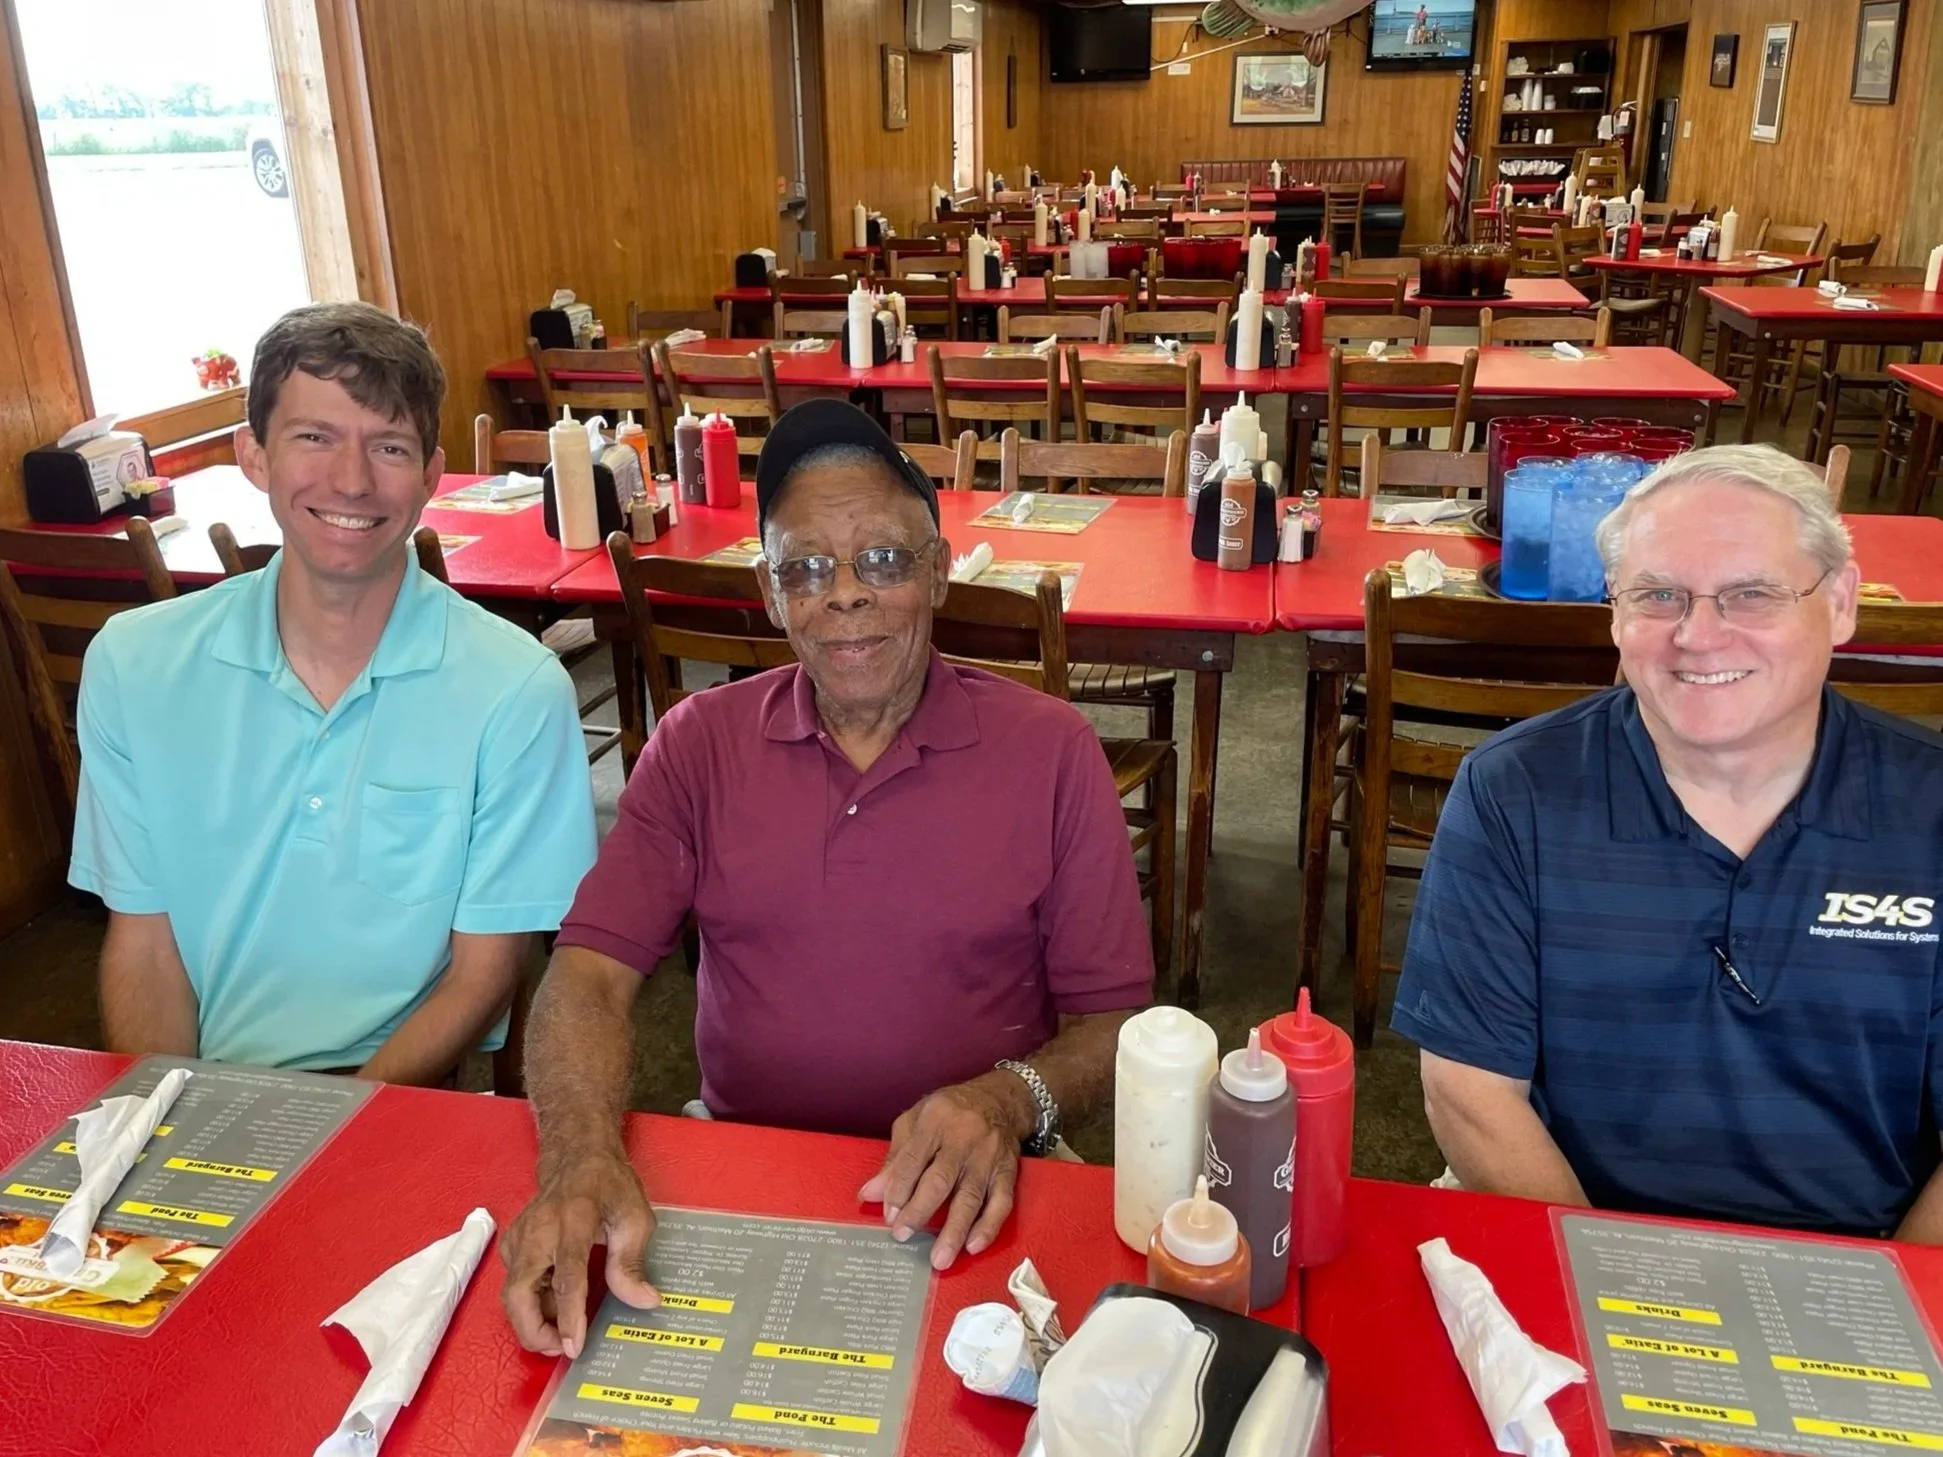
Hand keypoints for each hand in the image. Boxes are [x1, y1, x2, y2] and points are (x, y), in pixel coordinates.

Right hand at [501, 1147, 658, 1357]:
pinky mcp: (511, 1245)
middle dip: (533, 1330)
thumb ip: (633, 1262)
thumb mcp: (635, 1217)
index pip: (565, 1276)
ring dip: (531, 1321)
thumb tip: (644, 1301)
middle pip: (519, 1292)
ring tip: (563, 1332)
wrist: (578, 1158)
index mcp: (573, 1219)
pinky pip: (514, 1285)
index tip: (575, 1346)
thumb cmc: (609, 1186)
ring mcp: (519, 1237)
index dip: (569, 1316)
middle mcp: (538, 1230)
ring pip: (510, 1294)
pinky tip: (555, 1306)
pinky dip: (530, 1304)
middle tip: (561, 1348)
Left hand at [858, 1074, 1033, 1269]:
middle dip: (919, 1210)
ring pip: (970, 1196)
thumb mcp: (916, 1121)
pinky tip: (973, 1246)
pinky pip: (1001, 1202)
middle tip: (902, 1236)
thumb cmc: (950, 1111)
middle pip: (940, 1179)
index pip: (913, 1159)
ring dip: (954, 1230)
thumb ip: (895, 1158)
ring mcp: (988, 1156)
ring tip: (939, 1259)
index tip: (888, 1215)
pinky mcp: (1008, 1171)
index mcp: (935, 1120)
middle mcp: (963, 1137)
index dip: (899, 1189)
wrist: (1000, 1099)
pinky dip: (988, 1226)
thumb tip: (869, 1194)